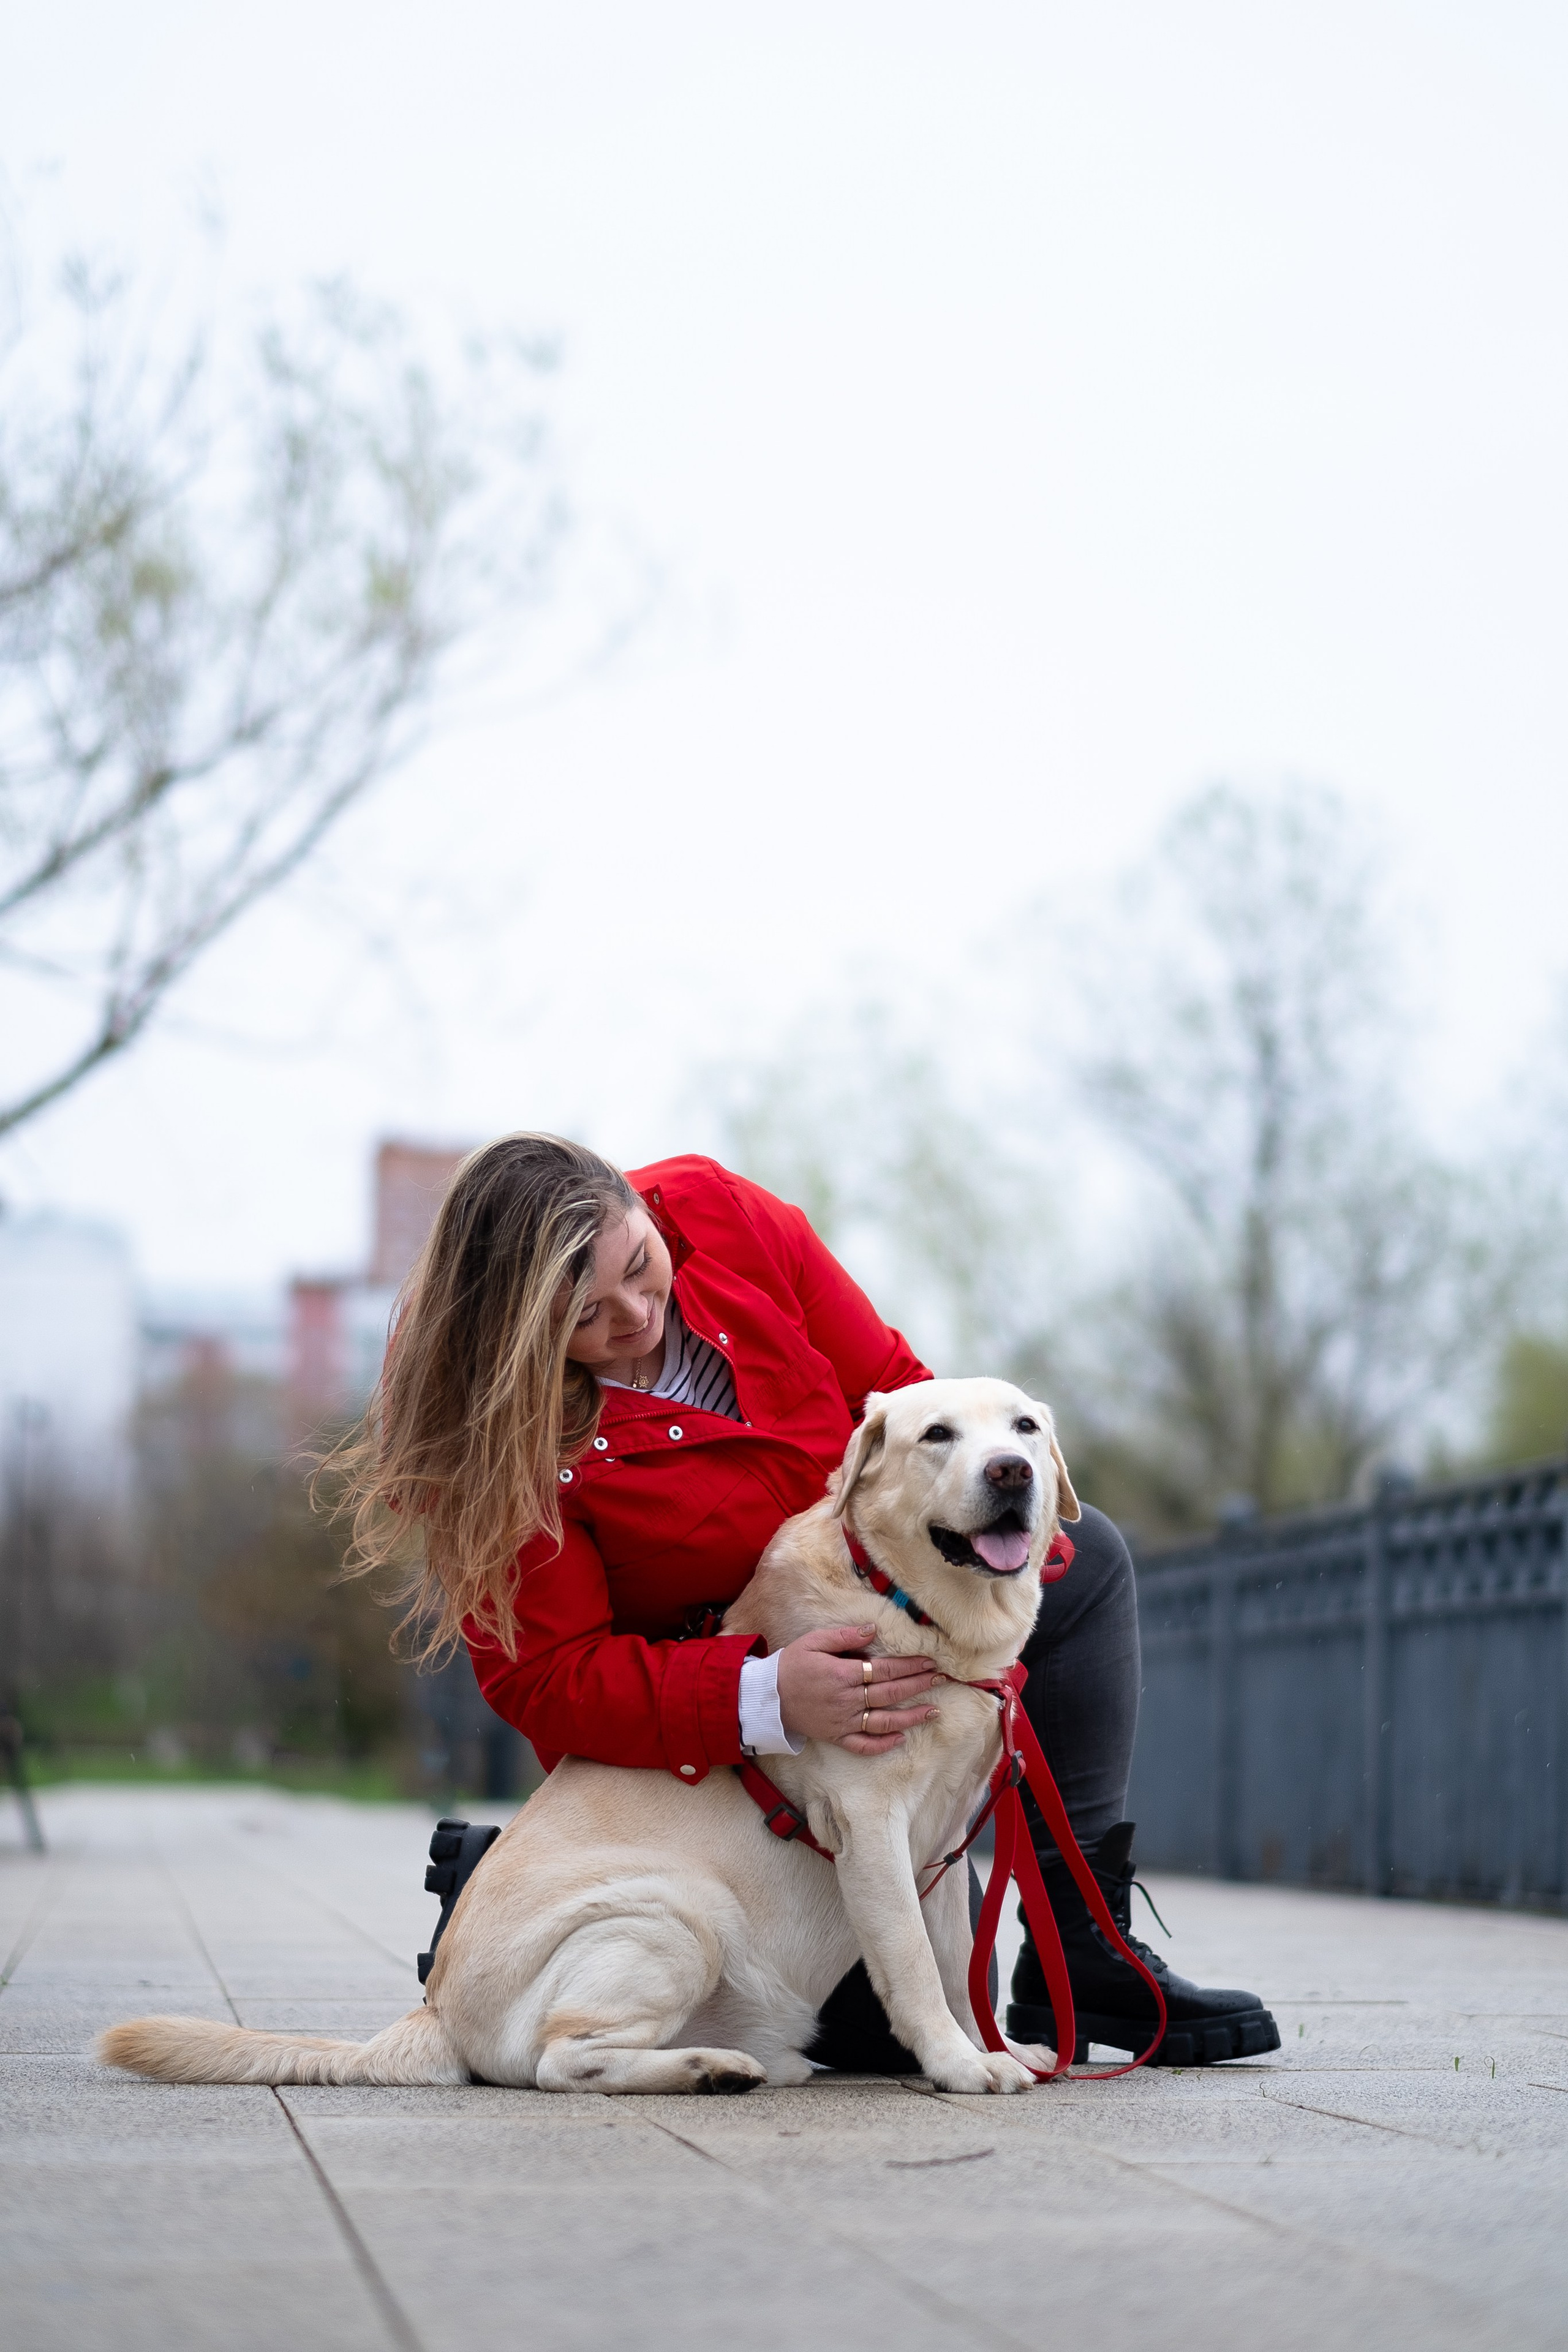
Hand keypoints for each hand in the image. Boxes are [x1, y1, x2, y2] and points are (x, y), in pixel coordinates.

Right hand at [774, 1624, 940, 1754]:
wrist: (768, 1698)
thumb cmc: (791, 1665)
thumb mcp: (814, 1641)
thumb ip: (845, 1635)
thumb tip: (874, 1629)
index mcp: (843, 1674)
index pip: (885, 1670)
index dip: (909, 1665)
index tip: (929, 1661)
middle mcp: (848, 1700)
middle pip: (890, 1694)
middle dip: (918, 1686)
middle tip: (941, 1679)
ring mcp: (844, 1722)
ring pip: (884, 1722)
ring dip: (911, 1718)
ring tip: (934, 1712)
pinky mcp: (837, 1737)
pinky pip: (863, 1745)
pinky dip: (883, 1745)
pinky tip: (901, 1739)